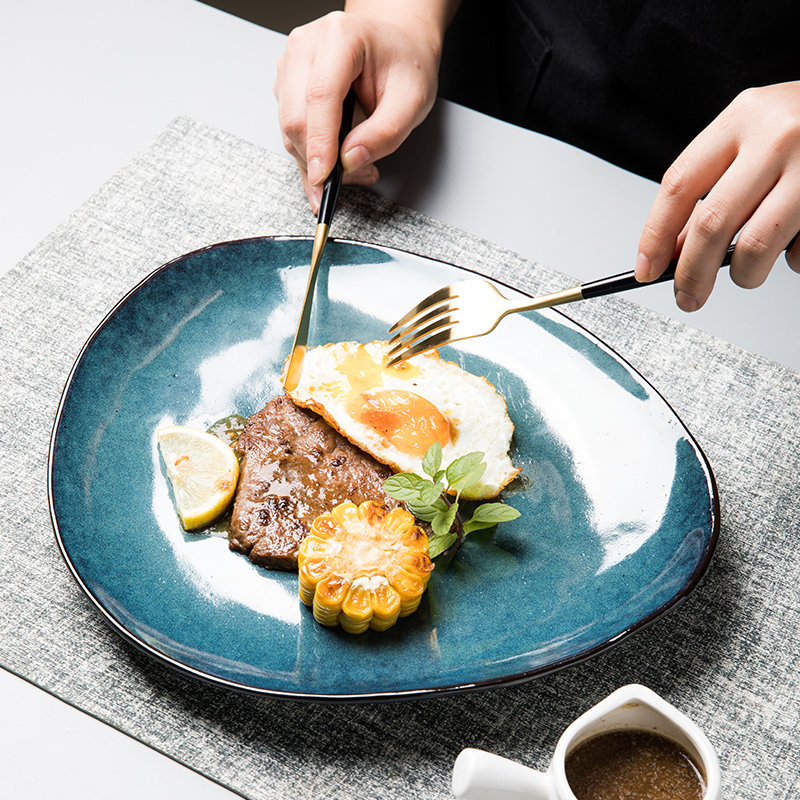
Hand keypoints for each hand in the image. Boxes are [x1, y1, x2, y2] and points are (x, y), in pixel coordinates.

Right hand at [274, 7, 447, 212]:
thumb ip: (385, 133)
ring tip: (356, 164)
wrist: (396, 45)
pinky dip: (312, 152)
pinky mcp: (287, 85)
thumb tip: (350, 161)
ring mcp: (291, 65)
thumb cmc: (404, 65)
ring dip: (317, 159)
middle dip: (320, 159)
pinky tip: (337, 156)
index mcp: (339, 37)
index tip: (325, 176)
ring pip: (289, 129)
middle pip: (295, 117)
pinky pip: (289, 130)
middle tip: (356, 176)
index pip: (320, 96)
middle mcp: (306, 46)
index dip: (320, 142)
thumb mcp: (412, 101)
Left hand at [635, 81, 799, 309]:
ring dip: (743, 275)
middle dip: (691, 273)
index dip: (655, 236)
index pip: (678, 187)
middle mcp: (777, 137)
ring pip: (756, 246)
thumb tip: (673, 251)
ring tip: (745, 274)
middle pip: (711, 224)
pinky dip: (790, 263)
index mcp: (742, 118)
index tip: (646, 268)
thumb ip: (712, 185)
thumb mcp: (751, 137)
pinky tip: (792, 247)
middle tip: (687, 296)